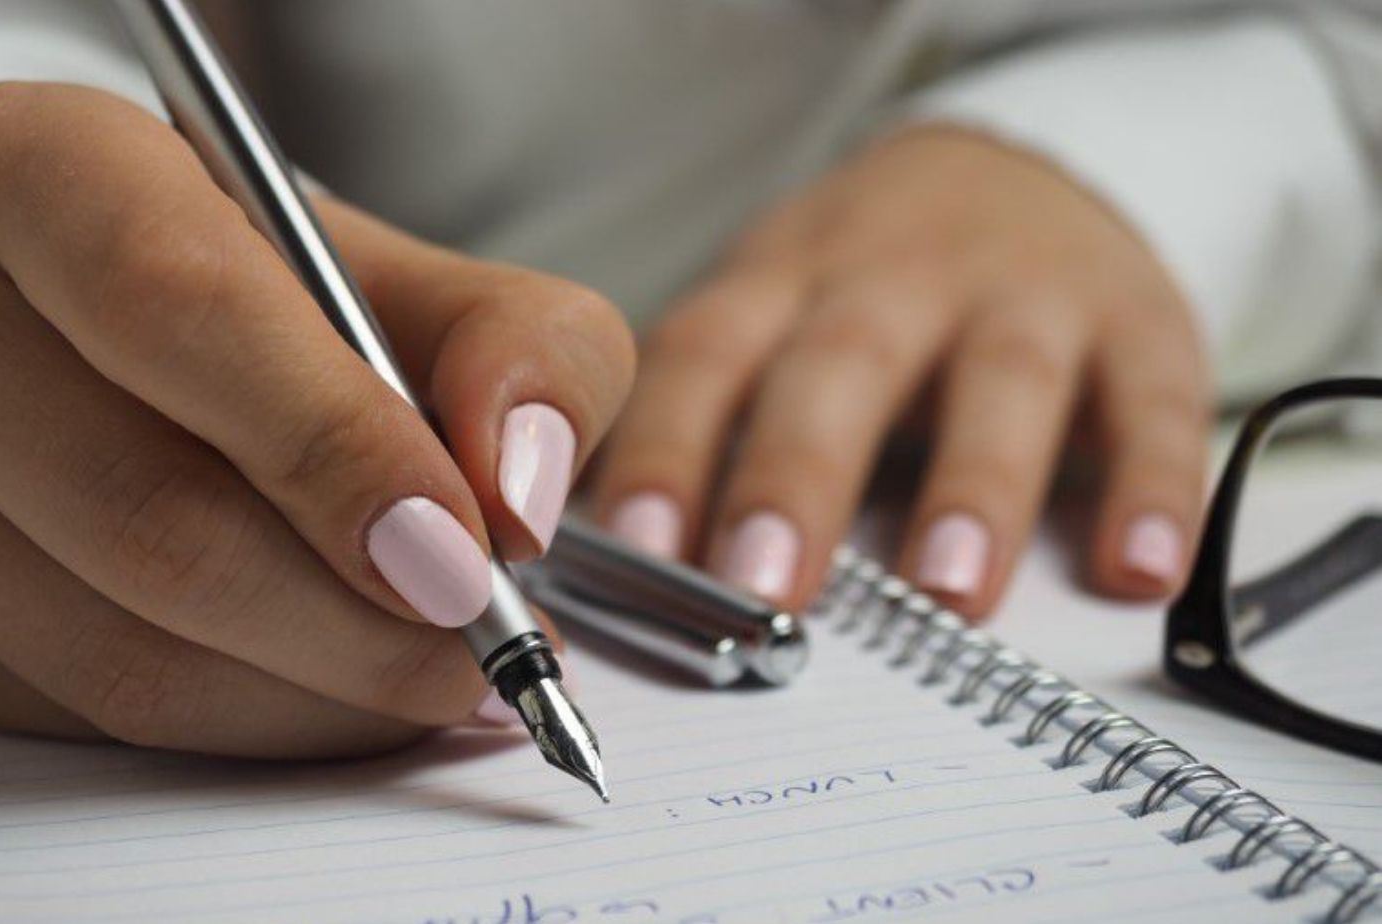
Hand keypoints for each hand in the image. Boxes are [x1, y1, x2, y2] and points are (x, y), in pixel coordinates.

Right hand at [0, 83, 633, 756]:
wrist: (165, 350)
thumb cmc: (303, 306)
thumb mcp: (444, 286)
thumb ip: (526, 354)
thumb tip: (514, 494)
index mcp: (40, 166)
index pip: (177, 307)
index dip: (332, 446)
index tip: (462, 553)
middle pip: (143, 509)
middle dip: (350, 616)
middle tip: (479, 646)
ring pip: (118, 645)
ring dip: (316, 694)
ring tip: (435, 675)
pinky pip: (93, 717)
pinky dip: (251, 728)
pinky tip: (336, 689)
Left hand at [591, 126, 1209, 617]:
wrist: (1015, 175)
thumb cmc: (863, 287)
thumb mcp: (771, 315)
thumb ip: (707, 421)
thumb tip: (616, 566)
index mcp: (784, 282)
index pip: (706, 357)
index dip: (666, 448)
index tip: (634, 550)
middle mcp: (896, 278)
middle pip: (840, 365)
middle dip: (797, 476)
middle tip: (764, 587)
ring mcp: (1024, 294)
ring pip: (1001, 380)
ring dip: (975, 486)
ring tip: (948, 592)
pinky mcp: (1138, 322)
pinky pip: (1154, 403)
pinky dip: (1153, 486)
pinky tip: (1137, 570)